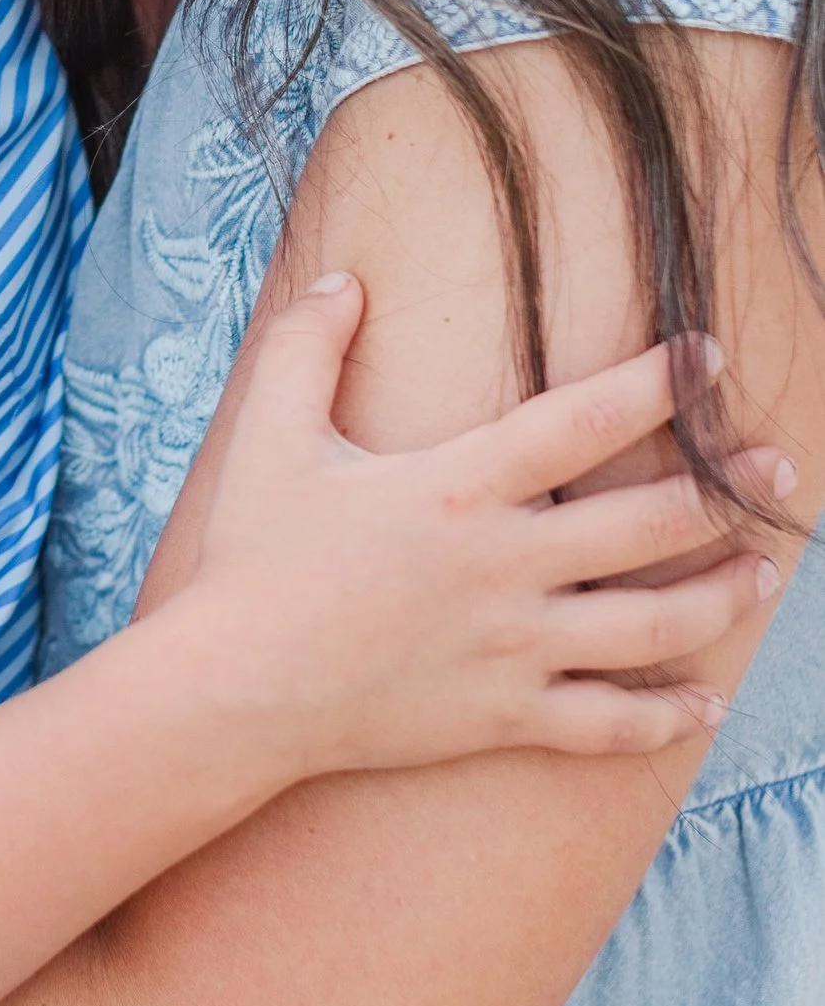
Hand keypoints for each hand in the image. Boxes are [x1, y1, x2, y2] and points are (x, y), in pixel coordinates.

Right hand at [184, 278, 787, 771]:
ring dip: (720, 597)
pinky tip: (705, 705)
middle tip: (781, 469)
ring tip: (763, 572)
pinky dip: (664, 717)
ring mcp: (511, 648)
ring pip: (650, 626)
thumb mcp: (269, 436)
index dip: (657, 384)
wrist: (235, 690)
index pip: (582, 421)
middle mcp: (502, 565)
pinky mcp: (502, 716)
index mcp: (457, 487)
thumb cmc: (250, 559)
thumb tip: (343, 280)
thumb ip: (307, 346)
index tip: (709, 357)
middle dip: (726, 489)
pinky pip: (606, 725)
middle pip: (647, 523)